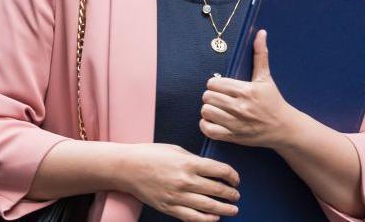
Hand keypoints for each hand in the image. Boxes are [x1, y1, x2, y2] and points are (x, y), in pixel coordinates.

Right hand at [118, 143, 239, 221]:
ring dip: (224, 209)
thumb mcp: (177, 150)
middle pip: (218, 190)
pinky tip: (214, 218)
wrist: (127, 168)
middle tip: (236, 196)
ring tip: (233, 210)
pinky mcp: (169, 208)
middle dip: (231, 194)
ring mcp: (178, 196)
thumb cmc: (151, 155)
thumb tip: (212, 170)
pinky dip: (206, 220)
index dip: (233, 176)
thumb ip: (195, 160)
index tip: (236, 179)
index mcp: (189, 163)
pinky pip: (192, 218)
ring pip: (209, 207)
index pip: (221, 171)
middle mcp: (186, 181)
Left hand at [200, 29, 301, 148]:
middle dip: (210, 96)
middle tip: (218, 97)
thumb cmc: (274, 101)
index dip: (214, 84)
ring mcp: (236, 123)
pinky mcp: (234, 136)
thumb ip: (260, 55)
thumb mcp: (266, 78)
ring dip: (208, 110)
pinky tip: (213, 120)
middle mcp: (240, 107)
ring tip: (216, 108)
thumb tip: (261, 33)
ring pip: (206, 112)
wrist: (284, 128)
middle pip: (208, 97)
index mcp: (246, 90)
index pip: (214, 84)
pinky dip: (206, 125)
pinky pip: (209, 130)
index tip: (220, 87)